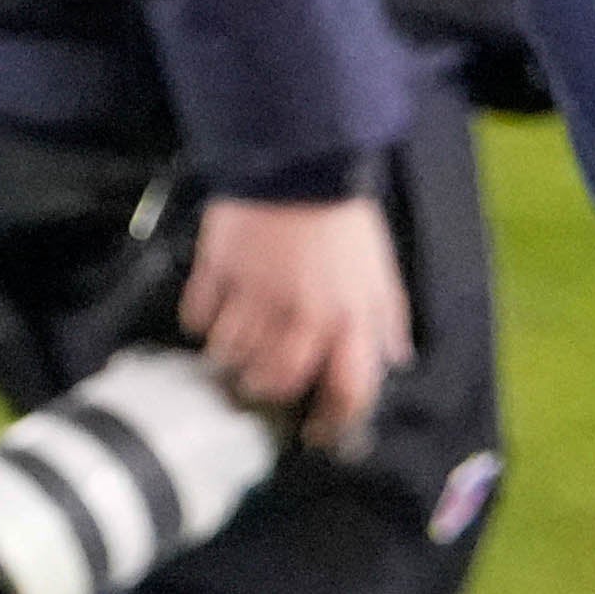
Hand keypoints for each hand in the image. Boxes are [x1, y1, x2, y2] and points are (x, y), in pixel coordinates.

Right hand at [181, 189, 414, 446]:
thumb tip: (394, 357)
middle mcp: (303, 313)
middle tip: (259, 387)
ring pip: (234, 353)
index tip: (320, 431)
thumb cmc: (342, 217)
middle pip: (277, 379)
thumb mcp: (380, 270)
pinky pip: (200, 315)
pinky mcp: (219, 270)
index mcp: (349, 316)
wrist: (298, 162)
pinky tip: (208, 320)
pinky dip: (201, 323)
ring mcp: (256, 293)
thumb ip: (387, 317)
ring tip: (231, 356)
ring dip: (231, 360)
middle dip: (267, 391)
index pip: (347, 388)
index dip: (335, 420)